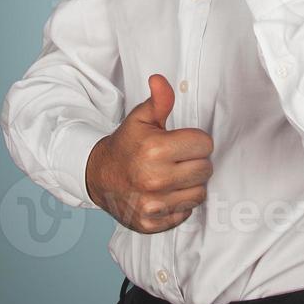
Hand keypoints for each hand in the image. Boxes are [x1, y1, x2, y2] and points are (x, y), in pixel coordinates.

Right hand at [85, 74, 213, 233]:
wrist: (98, 177)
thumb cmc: (126, 145)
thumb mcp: (140, 118)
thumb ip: (159, 100)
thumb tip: (160, 80)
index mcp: (155, 150)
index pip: (205, 144)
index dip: (195, 140)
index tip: (181, 142)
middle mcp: (155, 180)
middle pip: (205, 169)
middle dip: (195, 161)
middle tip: (177, 159)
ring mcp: (153, 205)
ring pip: (199, 192)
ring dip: (190, 184)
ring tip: (172, 175)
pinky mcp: (152, 223)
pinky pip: (186, 212)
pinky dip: (179, 203)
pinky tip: (165, 193)